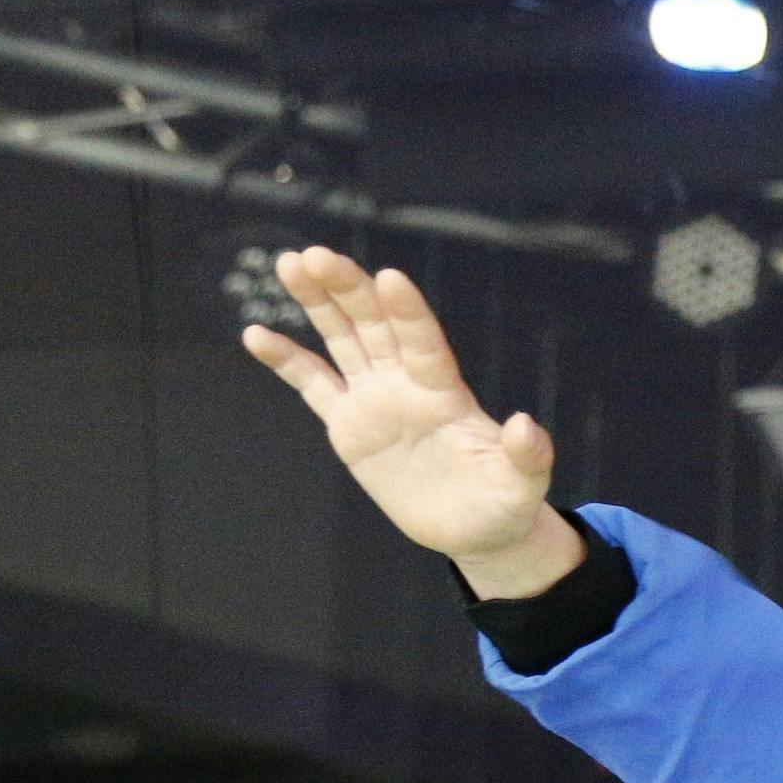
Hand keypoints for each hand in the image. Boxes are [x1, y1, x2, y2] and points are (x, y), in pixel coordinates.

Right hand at [242, 247, 583, 596]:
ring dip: (317, 302)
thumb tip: (523, 425)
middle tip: (316, 255)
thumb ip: (528, 457)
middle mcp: (407, 383)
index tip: (389, 277)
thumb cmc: (504, 504)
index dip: (407, 312)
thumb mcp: (522, 487)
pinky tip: (255, 334)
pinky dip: (286, 360)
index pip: (423, 342)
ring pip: (342, 339)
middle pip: (374, 325)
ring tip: (289, 263)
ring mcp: (376, 399)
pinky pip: (313, 384)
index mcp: (445, 392)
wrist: (474, 528)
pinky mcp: (350, 425)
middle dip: (348, 290)